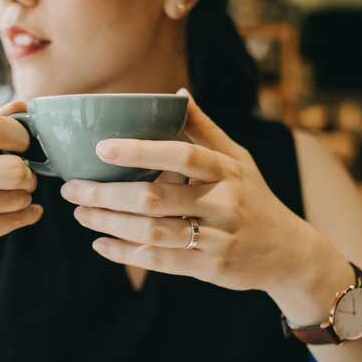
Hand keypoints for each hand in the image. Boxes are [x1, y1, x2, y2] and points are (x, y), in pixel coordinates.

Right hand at [0, 100, 42, 271]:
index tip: (25, 146)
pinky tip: (26, 214)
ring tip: (17, 198)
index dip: (19, 136)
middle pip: (10, 168)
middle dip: (28, 175)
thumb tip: (22, 104)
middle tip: (26, 179)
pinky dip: (25, 217)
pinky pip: (11, 222)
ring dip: (24, 198)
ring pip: (14, 198)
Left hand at [60, 88, 323, 293]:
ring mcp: (217, 238)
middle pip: (155, 198)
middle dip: (106, 194)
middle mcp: (223, 203)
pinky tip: (101, 244)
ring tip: (81, 212)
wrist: (289, 253)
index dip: (140, 151)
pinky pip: (160, 261)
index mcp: (227, 171)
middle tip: (72, 189)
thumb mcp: (238, 160)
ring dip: (109, 223)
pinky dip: (126, 254)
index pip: (181, 156)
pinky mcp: (210, 268)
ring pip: (152, 232)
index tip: (101, 147)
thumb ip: (205, 130)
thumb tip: (178, 94)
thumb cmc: (255, 197)